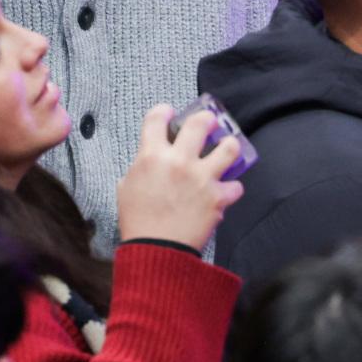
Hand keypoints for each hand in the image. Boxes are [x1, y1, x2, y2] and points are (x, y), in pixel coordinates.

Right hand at [116, 103, 241, 247]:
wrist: (155, 250)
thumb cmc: (137, 221)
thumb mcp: (126, 187)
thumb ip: (140, 168)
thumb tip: (149, 162)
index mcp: (151, 156)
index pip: (156, 118)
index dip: (164, 112)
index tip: (169, 114)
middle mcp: (178, 161)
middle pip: (200, 123)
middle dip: (207, 119)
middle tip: (208, 123)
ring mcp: (201, 178)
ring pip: (229, 148)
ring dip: (229, 146)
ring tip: (227, 148)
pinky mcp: (217, 198)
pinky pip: (235, 186)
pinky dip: (232, 189)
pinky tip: (226, 191)